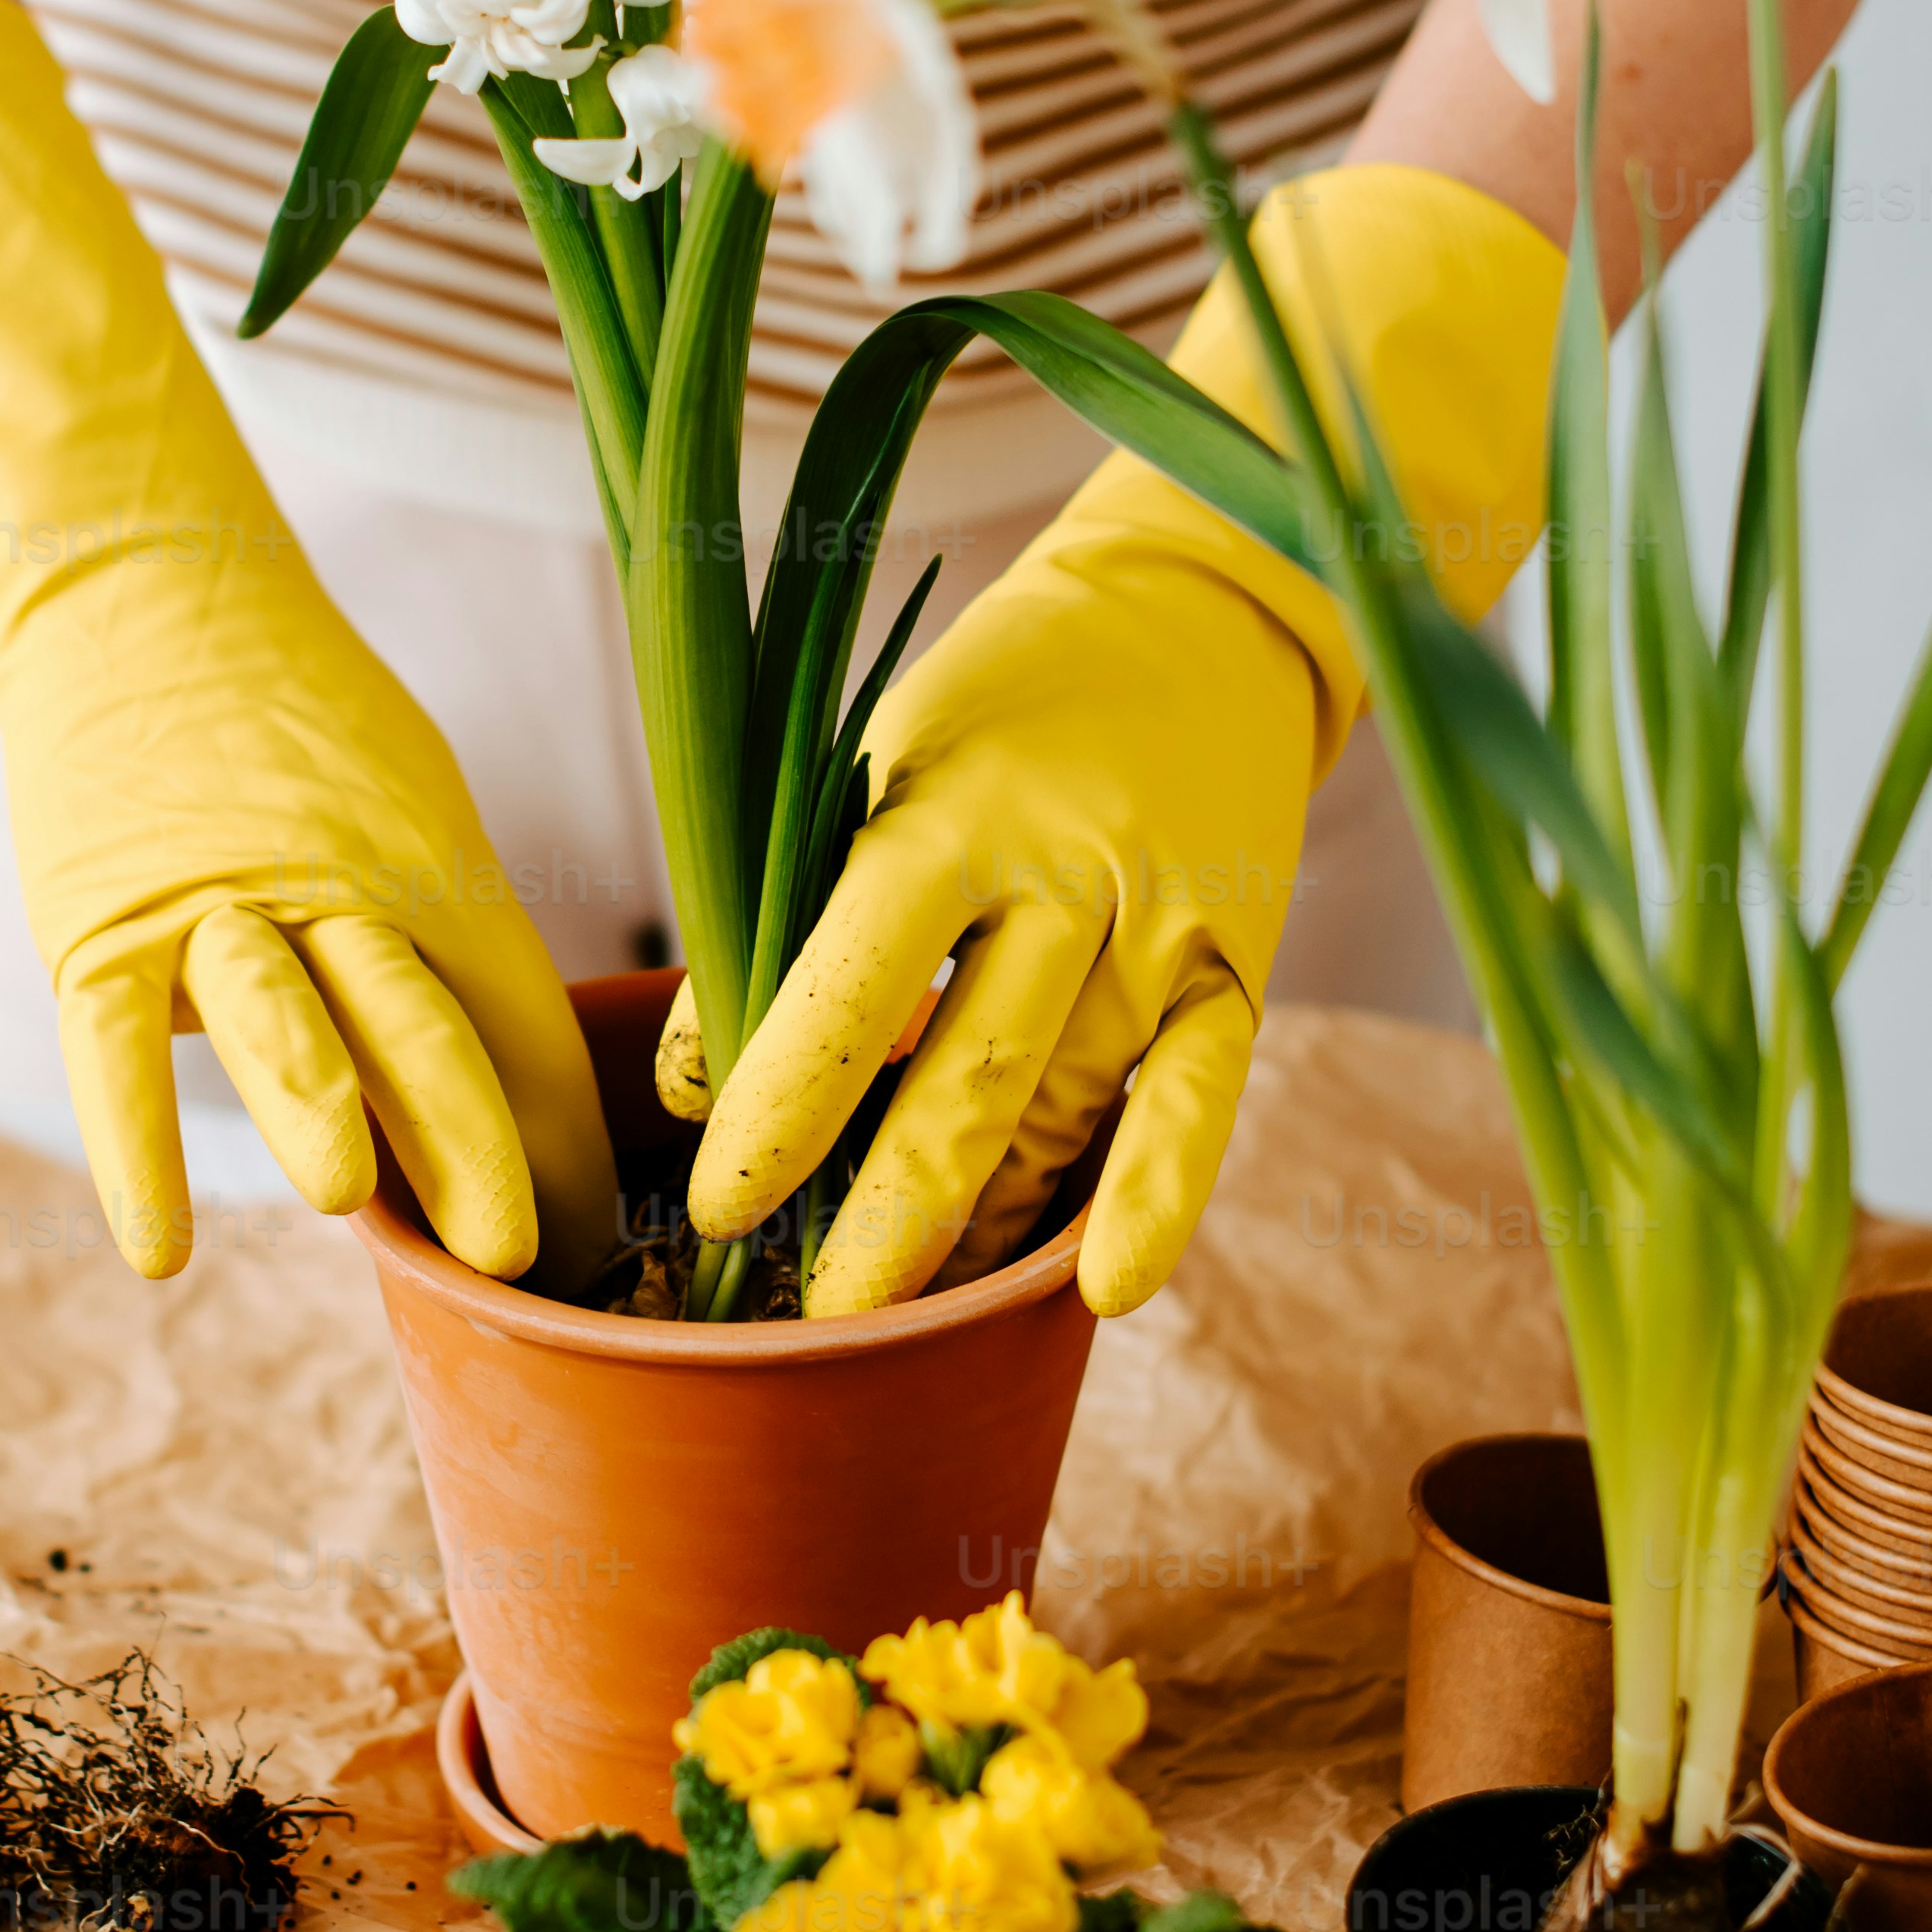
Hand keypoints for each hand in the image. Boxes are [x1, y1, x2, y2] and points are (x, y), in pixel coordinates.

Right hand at [0, 495, 619, 1290]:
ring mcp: (215, 902)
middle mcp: (341, 885)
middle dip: (479, 1145)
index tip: (581, 1256)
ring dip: (323, 1107)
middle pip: (427, 1023)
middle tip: (518, 1258)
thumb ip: (444, 945)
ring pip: (286, 1015)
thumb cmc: (292, 720)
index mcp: (435, 865)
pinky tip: (157, 1250)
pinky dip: (136, 1146)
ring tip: (351, 1197)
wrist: (141, 583)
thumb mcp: (405, 806)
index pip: (522, 1021)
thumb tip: (510, 1097)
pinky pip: (117, 1046)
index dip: (559, 1144)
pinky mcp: (101, 919)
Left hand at [684, 507, 1314, 1315]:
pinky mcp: (1238, 971)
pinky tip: (1104, 1291)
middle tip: (818, 1317)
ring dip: (984, 1224)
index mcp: (952, 813)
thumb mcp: (871, 763)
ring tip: (905, 1312)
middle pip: (970, 1082)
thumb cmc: (995, 704)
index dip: (786, 1106)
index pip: (853, 985)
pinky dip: (1154, 1200)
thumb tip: (693, 1083)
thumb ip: (792, 914)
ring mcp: (1164, 931)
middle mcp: (1069, 877)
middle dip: (889, 1217)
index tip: (722, 1203)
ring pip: (1065, 1116)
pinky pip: (1198, 1108)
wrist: (1199, 614)